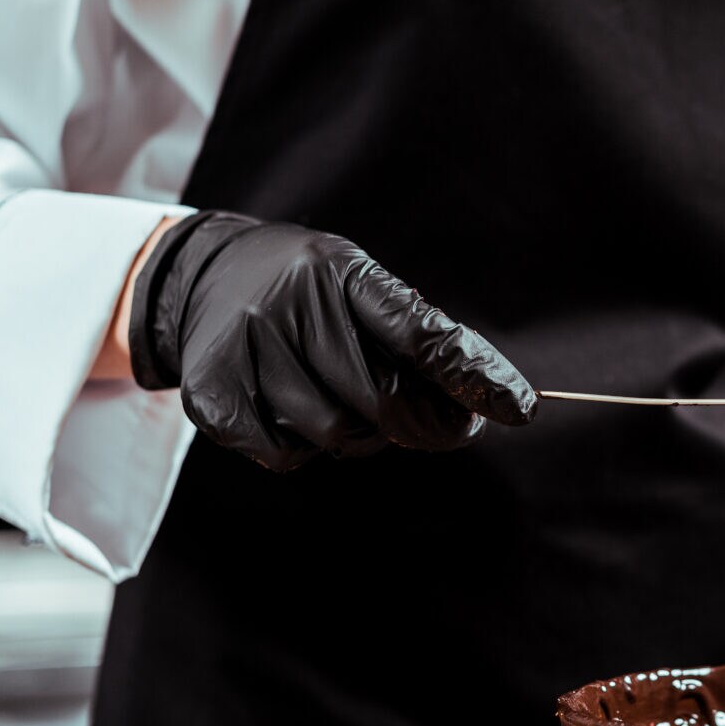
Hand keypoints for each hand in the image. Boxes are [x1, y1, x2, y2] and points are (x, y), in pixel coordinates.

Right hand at [127, 211, 536, 469]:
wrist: (204, 274)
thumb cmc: (311, 293)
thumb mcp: (361, 288)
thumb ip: (420, 339)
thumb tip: (486, 402)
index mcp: (343, 271)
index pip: (421, 333)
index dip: (475, 376)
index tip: (520, 409)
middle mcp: (291, 302)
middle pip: (381, 401)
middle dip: (418, 425)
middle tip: (429, 425)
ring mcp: (246, 344)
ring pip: (337, 435)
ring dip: (357, 436)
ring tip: (340, 400)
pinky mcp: (211, 390)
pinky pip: (286, 455)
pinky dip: (302, 449)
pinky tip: (292, 411)